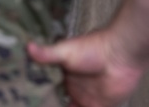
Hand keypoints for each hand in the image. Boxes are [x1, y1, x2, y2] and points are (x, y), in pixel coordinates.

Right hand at [27, 31, 148, 106]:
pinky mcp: (101, 106)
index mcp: (65, 76)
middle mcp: (75, 89)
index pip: (48, 92)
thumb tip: (27, 46)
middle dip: (49, 105)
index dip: (39, 98)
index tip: (26, 101)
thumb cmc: (94, 48)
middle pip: (59, 103)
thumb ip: (47, 54)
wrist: (122, 52)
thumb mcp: (66, 51)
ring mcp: (88, 100)